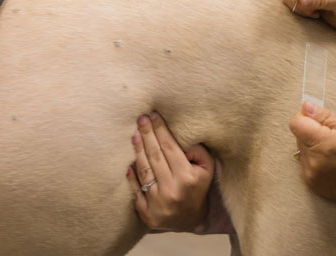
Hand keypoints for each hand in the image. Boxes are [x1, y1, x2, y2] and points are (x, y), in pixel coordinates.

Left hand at [128, 112, 232, 233]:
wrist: (191, 220)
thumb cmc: (197, 187)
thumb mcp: (207, 169)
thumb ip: (198, 151)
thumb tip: (182, 139)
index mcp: (187, 178)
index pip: (170, 148)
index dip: (161, 130)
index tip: (154, 115)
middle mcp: (172, 191)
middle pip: (155, 156)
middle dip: (147, 134)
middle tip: (141, 119)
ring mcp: (158, 204)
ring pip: (144, 171)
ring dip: (138, 150)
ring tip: (135, 135)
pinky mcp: (147, 214)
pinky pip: (136, 191)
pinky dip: (132, 177)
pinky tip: (129, 163)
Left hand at [288, 101, 335, 210]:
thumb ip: (326, 116)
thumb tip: (306, 106)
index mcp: (322, 143)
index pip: (296, 123)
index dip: (306, 117)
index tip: (320, 121)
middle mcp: (312, 160)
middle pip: (299, 135)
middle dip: (312, 132)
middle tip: (333, 138)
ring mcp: (309, 173)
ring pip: (302, 149)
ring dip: (313, 146)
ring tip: (334, 152)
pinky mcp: (310, 182)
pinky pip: (305, 163)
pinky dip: (315, 159)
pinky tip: (332, 163)